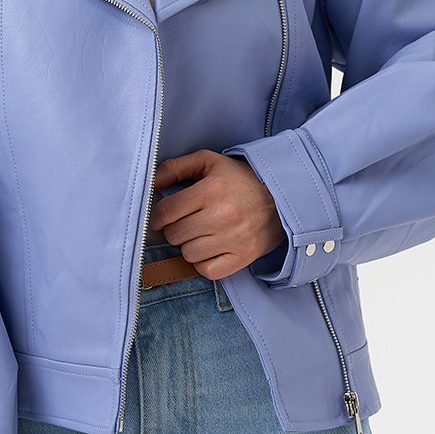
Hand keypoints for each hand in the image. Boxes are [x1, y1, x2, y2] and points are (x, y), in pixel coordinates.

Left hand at [148, 150, 286, 277]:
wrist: (282, 198)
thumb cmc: (240, 180)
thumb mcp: (209, 162)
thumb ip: (176, 167)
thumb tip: (152, 183)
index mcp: (211, 190)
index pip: (166, 212)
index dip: (158, 216)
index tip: (162, 216)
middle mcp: (222, 215)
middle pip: (175, 235)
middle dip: (175, 229)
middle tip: (186, 222)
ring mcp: (234, 238)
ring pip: (188, 254)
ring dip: (189, 246)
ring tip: (201, 234)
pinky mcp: (243, 256)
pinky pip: (208, 271)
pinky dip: (204, 264)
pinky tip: (210, 250)